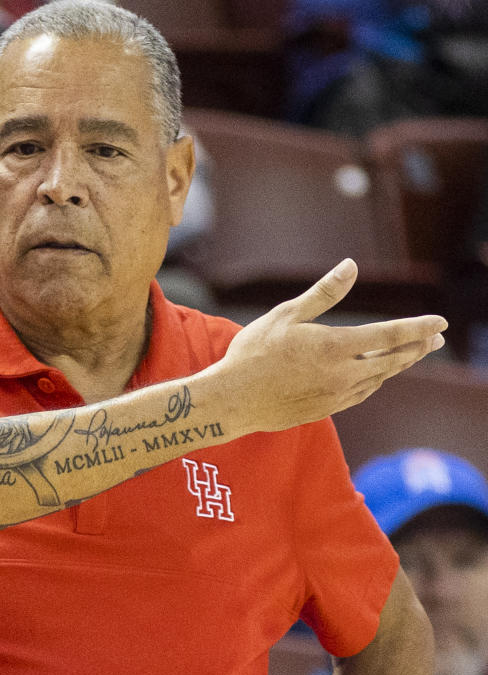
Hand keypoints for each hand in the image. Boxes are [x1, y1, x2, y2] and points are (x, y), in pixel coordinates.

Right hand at [220, 259, 446, 434]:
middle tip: (436, 339)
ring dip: (398, 364)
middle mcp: (342, 374)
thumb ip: (323, 293)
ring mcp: (336, 395)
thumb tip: (351, 265)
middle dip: (418, 347)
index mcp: (335, 346)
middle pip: (393, 360)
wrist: (233, 401)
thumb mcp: (286, 315)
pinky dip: (375, 380)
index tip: (441, 323)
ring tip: (410, 353)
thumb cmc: (254, 353)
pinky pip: (361, 393)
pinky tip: (377, 375)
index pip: (390, 335)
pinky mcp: (326, 409)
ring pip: (379, 378)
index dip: (418, 327)